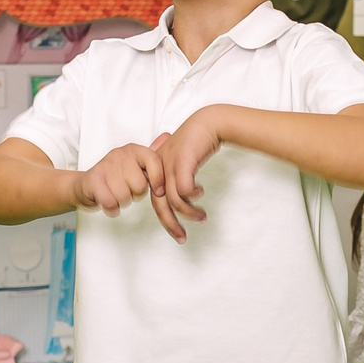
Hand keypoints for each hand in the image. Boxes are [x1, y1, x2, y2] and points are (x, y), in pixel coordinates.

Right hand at [76, 143, 174, 233]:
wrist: (86, 185)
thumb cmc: (116, 176)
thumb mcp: (136, 164)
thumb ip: (152, 156)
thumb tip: (168, 136)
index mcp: (133, 150)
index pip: (154, 161)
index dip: (158, 180)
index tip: (158, 190)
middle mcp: (119, 155)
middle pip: (140, 186)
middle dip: (136, 194)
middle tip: (127, 189)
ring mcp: (105, 167)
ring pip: (125, 197)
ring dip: (122, 202)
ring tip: (116, 194)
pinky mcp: (93, 181)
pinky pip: (110, 203)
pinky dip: (111, 208)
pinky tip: (109, 202)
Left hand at [150, 110, 225, 231]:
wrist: (208, 123)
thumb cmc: (197, 143)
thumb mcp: (183, 163)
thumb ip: (178, 179)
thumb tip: (182, 198)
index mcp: (156, 170)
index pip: (156, 201)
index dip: (165, 219)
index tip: (177, 232)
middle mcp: (159, 169)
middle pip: (160, 205)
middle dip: (171, 225)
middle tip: (182, 239)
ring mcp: (169, 165)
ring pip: (174, 200)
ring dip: (189, 212)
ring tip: (202, 217)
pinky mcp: (182, 162)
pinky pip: (184, 190)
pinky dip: (193, 196)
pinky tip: (200, 192)